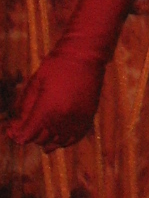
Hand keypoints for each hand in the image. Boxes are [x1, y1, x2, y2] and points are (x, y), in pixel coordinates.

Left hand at [6, 0, 143, 149]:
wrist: (84, 56)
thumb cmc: (56, 66)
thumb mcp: (33, 84)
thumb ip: (23, 109)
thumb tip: (13, 129)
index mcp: (47, 109)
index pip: (27, 135)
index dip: (17, 136)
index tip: (12, 131)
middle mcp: (63, 118)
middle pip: (41, 140)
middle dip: (30, 136)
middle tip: (24, 127)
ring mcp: (77, 119)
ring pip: (58, 142)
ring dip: (46, 139)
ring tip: (40, 131)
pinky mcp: (88, 117)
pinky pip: (74, 138)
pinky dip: (64, 140)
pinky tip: (56, 136)